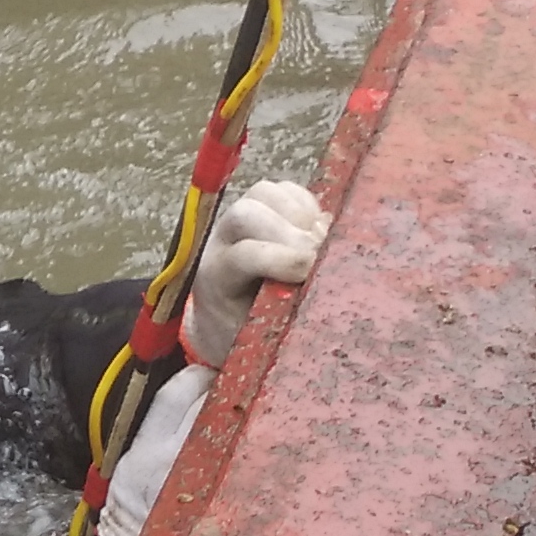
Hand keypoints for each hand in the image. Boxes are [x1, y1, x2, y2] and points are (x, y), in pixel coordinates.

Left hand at [185, 175, 328, 367]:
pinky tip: (321, 231)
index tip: (309, 273)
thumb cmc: (245, 339)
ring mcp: (239, 218)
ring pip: (265, 193)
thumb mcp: (254, 345)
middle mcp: (220, 240)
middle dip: (289, 234)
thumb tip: (312, 320)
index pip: (241, 256)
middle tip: (318, 258)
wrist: (228, 324)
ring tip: (322, 243)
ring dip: (300, 215)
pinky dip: (308, 205)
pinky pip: (285, 190)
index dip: (278, 260)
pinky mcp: (262, 207)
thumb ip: (275, 329)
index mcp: (213, 278)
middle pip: (247, 213)